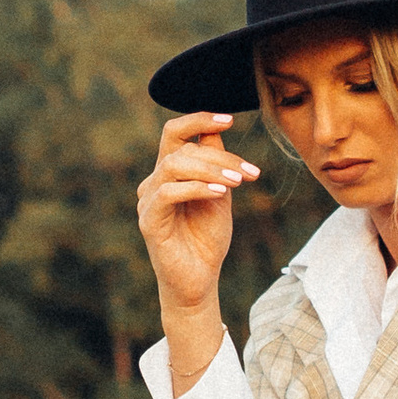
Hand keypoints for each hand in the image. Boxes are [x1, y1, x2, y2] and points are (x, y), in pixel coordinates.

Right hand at [136, 109, 260, 324]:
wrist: (200, 280)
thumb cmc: (207, 238)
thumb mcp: (219, 194)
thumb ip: (215, 165)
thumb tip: (216, 130)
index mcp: (169, 172)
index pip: (175, 133)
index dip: (199, 120)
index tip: (230, 118)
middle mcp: (154, 181)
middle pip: (179, 147)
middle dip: (219, 155)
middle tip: (249, 171)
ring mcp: (148, 200)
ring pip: (174, 165)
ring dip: (210, 169)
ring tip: (238, 182)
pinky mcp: (149, 220)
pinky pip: (168, 192)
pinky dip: (197, 188)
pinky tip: (220, 193)